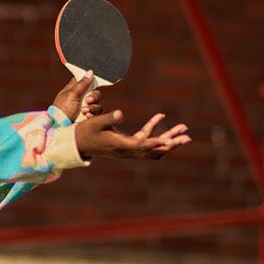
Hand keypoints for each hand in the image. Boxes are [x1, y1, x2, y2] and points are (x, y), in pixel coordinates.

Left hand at [52, 72, 102, 122]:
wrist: (60, 127)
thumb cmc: (62, 109)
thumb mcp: (71, 94)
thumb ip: (82, 84)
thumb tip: (90, 72)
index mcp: (74, 89)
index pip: (85, 81)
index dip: (90, 81)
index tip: (92, 85)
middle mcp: (81, 98)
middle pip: (95, 92)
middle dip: (94, 96)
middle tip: (88, 100)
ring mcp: (85, 108)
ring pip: (98, 104)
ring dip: (93, 107)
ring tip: (84, 111)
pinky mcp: (89, 117)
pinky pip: (97, 113)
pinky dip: (93, 114)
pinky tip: (87, 116)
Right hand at [75, 109, 190, 160]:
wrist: (76, 144)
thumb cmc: (84, 132)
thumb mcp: (95, 122)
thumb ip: (108, 118)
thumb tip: (121, 113)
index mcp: (120, 145)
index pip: (144, 145)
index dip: (159, 143)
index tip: (174, 140)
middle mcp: (127, 150)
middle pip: (154, 150)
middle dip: (171, 143)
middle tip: (187, 136)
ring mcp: (127, 148)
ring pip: (153, 147)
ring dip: (167, 139)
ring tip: (182, 130)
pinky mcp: (126, 144)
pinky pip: (145, 139)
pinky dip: (154, 130)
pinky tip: (160, 117)